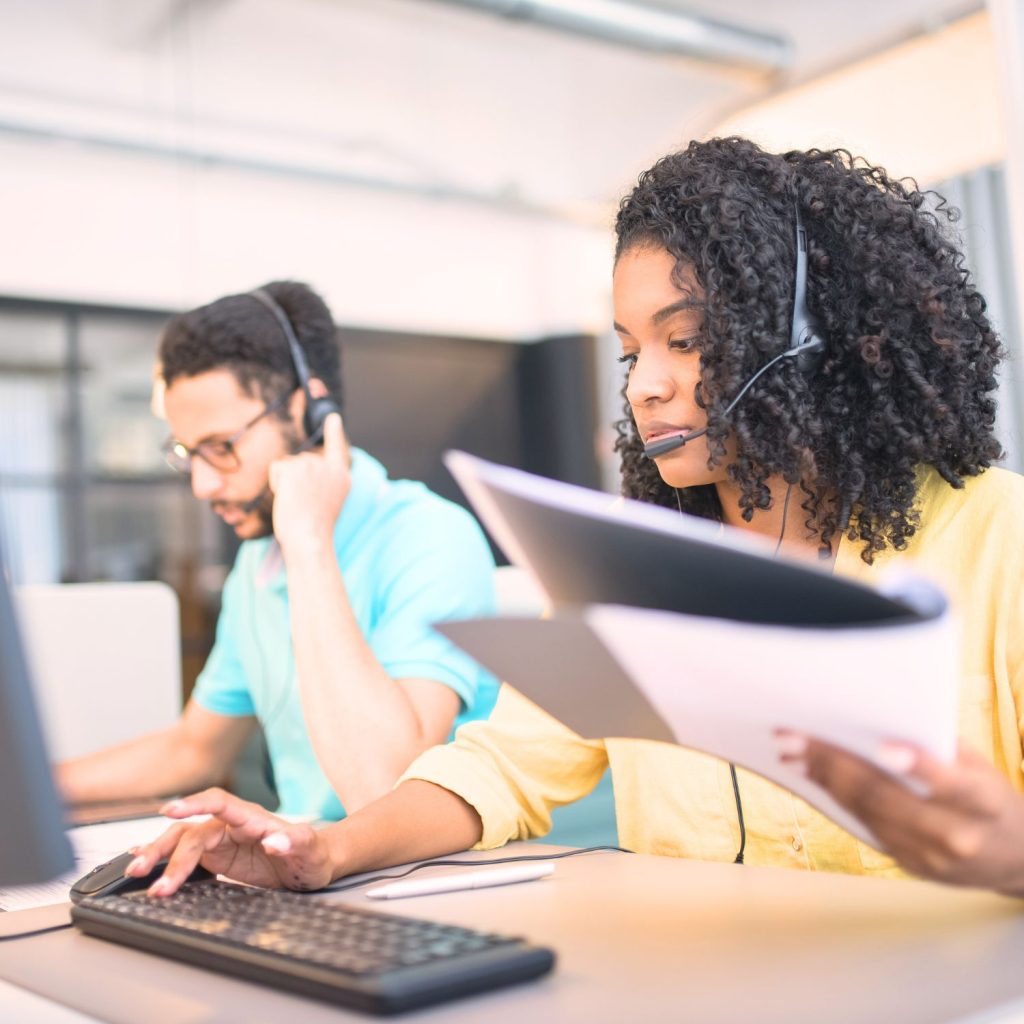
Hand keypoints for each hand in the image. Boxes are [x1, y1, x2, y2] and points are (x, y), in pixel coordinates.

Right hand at [125, 788, 336, 896]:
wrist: (313, 863)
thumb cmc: (314, 853)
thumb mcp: (312, 850)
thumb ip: (296, 841)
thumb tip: (275, 840)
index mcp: (252, 818)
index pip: (219, 802)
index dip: (194, 803)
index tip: (171, 810)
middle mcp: (232, 826)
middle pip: (191, 829)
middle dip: (165, 850)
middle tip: (143, 870)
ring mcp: (222, 841)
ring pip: (181, 841)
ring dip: (158, 856)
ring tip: (136, 873)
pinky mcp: (217, 857)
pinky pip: (184, 853)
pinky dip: (163, 856)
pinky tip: (141, 859)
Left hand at [270, 413, 350, 554]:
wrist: (309, 537)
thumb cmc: (313, 529)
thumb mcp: (326, 502)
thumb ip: (321, 482)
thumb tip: (302, 468)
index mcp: (341, 477)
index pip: (337, 449)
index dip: (334, 433)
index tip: (332, 417)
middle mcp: (329, 467)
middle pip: (302, 460)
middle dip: (295, 478)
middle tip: (303, 503)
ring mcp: (313, 464)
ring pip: (288, 465)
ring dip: (285, 482)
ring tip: (296, 502)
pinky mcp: (295, 466)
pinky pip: (277, 468)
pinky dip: (276, 483)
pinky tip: (287, 497)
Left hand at [777, 731, 1023, 895]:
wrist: (1018, 860)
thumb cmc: (991, 798)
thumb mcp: (980, 767)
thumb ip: (938, 748)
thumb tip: (878, 717)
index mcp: (983, 803)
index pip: (951, 784)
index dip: (918, 766)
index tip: (884, 748)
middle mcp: (955, 834)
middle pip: (886, 797)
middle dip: (834, 763)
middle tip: (795, 737)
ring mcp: (929, 856)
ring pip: (865, 812)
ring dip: (823, 778)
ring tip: (792, 751)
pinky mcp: (908, 864)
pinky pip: (864, 825)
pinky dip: (835, 797)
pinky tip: (813, 774)